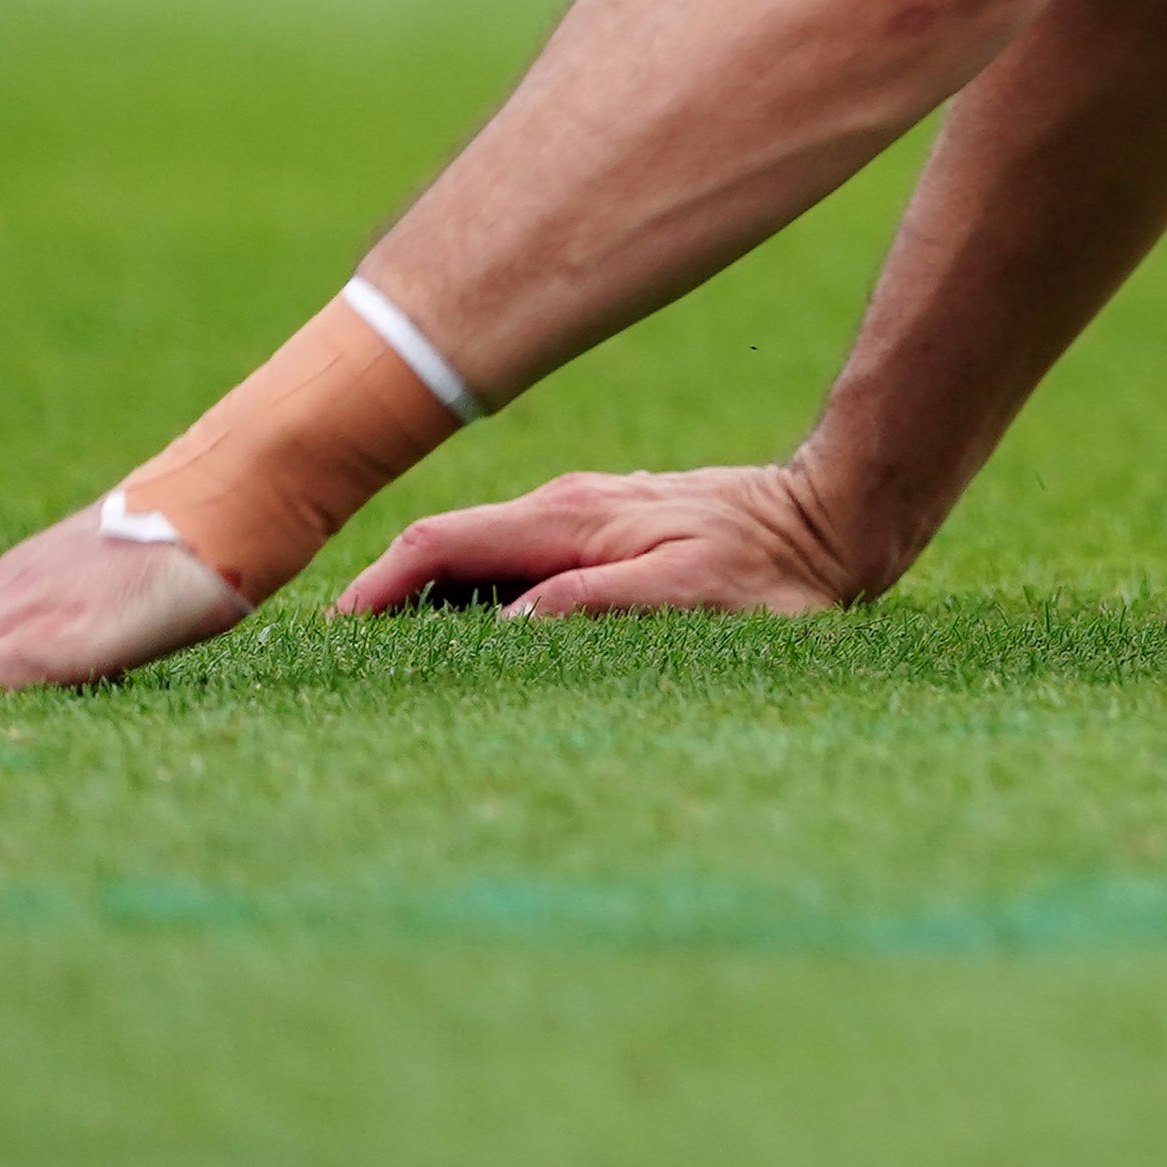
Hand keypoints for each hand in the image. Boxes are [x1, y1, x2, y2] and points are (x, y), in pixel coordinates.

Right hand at [339, 462, 883, 620]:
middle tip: (337, 658)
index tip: (331, 636)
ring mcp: (584, 516)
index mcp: (568, 519)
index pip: (440, 543)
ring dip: (429, 596)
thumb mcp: (688, 596)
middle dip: (385, 593)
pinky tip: (469, 633)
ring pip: (478, 553)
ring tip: (384, 656)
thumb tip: (504, 624)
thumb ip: (593, 602)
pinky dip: (479, 593)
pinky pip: (517, 562)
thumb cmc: (769, 573)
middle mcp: (565, 508)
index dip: (377, 587)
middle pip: (444, 545)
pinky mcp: (606, 532)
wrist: (835, 521)